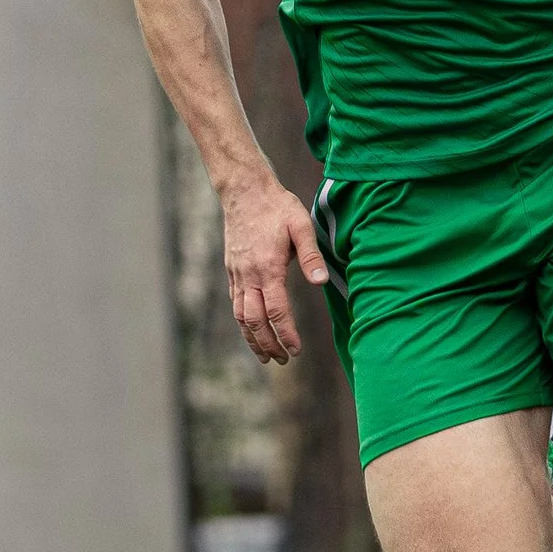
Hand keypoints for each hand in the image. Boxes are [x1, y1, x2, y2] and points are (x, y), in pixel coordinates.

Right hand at [221, 174, 327, 365]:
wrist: (244, 190)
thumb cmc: (277, 206)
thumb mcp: (300, 225)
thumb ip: (310, 255)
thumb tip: (320, 282)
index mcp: (267, 267)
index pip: (276, 311)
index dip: (286, 334)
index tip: (296, 350)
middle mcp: (248, 275)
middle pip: (255, 321)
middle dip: (268, 344)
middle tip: (283, 361)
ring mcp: (237, 273)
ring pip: (241, 316)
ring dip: (252, 339)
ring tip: (265, 357)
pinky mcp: (231, 270)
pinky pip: (235, 303)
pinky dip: (242, 322)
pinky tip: (251, 330)